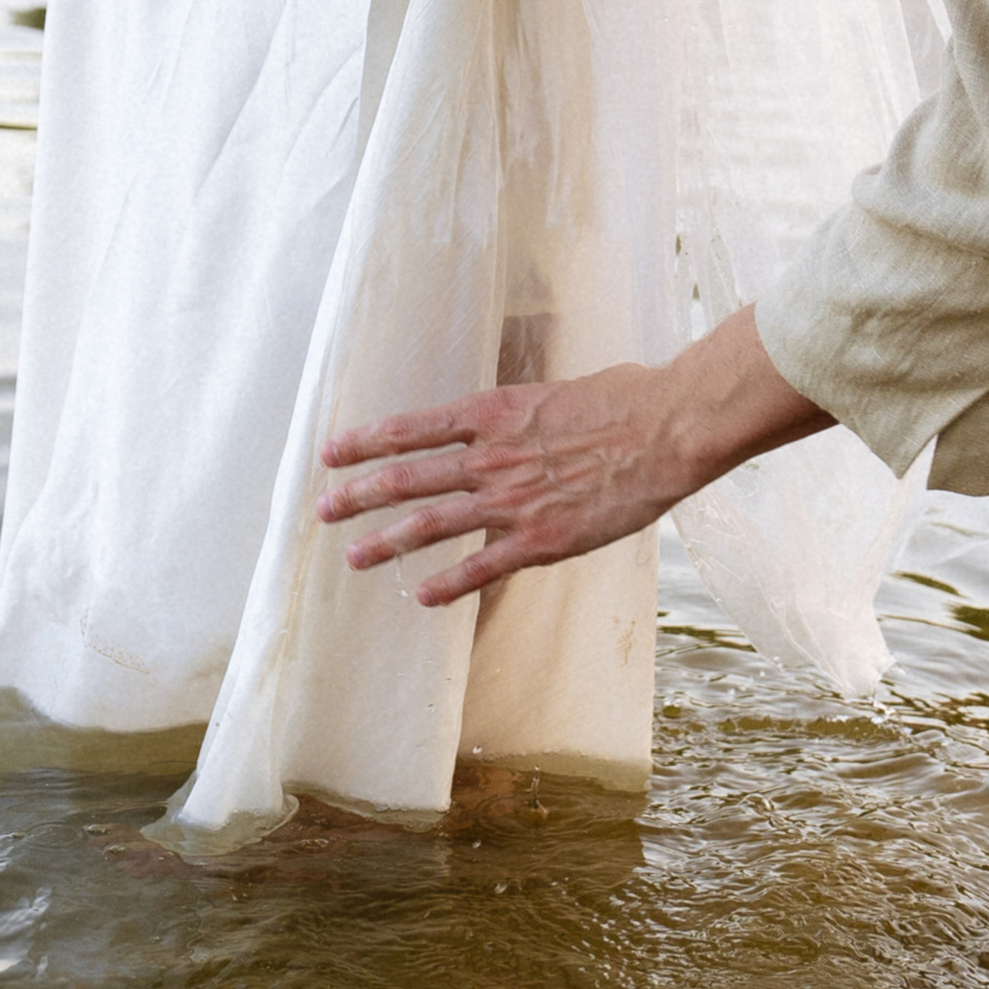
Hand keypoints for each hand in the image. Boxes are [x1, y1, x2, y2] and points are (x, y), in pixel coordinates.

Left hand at [317, 304, 825, 601]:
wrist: (667, 429)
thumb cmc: (622, 399)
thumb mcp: (555, 392)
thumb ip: (519, 415)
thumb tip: (506, 421)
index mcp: (493, 414)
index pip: (411, 428)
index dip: (365, 441)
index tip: (330, 453)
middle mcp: (491, 457)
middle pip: (407, 478)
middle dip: (358, 495)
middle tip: (321, 509)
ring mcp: (513, 501)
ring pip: (432, 525)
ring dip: (386, 541)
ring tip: (352, 556)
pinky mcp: (542, 539)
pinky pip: (482, 567)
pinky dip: (447, 583)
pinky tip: (420, 596)